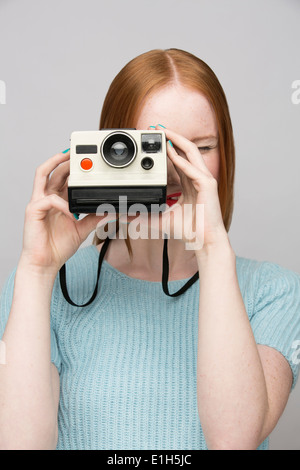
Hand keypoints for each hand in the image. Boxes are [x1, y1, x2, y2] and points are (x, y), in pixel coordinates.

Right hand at [20, 150, 99, 273]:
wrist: (45, 263)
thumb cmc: (58, 246)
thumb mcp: (82, 228)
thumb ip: (95, 217)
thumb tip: (111, 210)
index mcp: (57, 200)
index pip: (63, 177)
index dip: (72, 167)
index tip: (86, 160)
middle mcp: (46, 198)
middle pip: (53, 170)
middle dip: (66, 160)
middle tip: (81, 154)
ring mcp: (38, 203)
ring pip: (42, 174)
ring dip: (56, 164)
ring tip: (68, 159)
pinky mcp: (33, 211)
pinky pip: (49, 200)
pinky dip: (63, 204)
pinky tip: (73, 213)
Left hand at [153, 125, 228, 250]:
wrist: (203, 241)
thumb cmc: (188, 230)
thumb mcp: (160, 219)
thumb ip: (142, 215)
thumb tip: (123, 215)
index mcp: (189, 183)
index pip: (178, 159)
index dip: (167, 148)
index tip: (154, 141)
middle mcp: (197, 178)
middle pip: (185, 150)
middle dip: (172, 138)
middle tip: (157, 128)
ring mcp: (204, 180)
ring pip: (192, 152)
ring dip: (178, 141)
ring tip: (165, 133)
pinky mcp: (208, 185)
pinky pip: (193, 169)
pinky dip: (182, 161)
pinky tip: (171, 154)